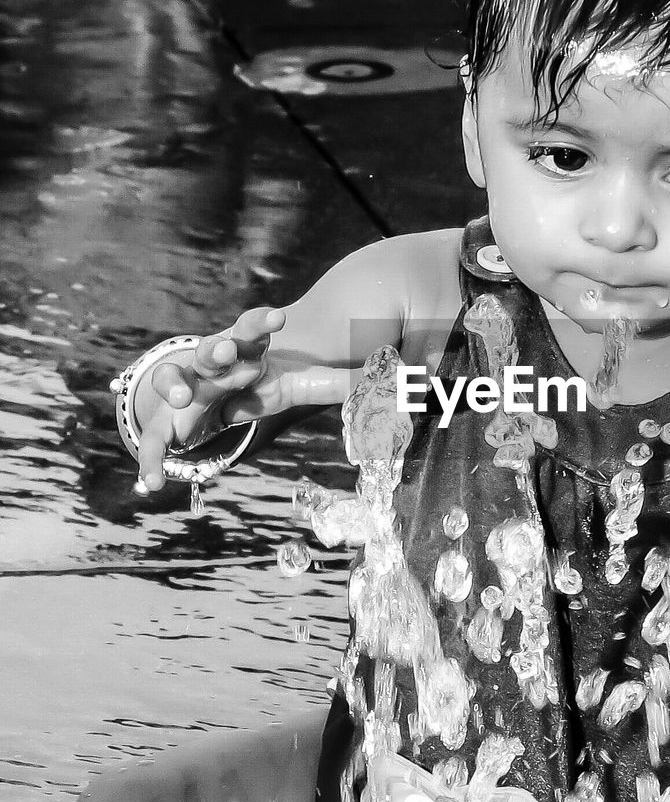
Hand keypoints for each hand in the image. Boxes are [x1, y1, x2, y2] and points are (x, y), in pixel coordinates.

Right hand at [136, 307, 347, 489]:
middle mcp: (208, 366)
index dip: (261, 324)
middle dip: (218, 348)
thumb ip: (336, 382)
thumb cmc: (255, 383)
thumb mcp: (297, 384)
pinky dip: (151, 461)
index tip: (278, 318)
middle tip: (228, 349)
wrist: (201, 397)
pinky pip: (155, 442)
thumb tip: (386, 380)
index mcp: (244, 353)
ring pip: (170, 380)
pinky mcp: (165, 424)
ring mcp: (183, 392)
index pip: (251, 331)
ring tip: (180, 400)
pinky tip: (151, 483)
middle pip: (210, 349)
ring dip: (172, 386)